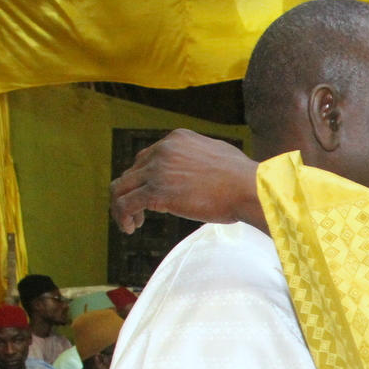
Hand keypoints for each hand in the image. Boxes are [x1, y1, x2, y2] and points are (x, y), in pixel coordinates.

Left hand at [109, 129, 262, 233]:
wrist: (248, 188)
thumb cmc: (242, 178)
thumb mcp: (217, 155)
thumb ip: (200, 158)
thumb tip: (199, 171)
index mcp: (176, 139)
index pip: (146, 157)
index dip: (144, 179)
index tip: (150, 196)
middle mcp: (162, 150)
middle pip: (131, 172)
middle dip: (132, 192)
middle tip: (139, 213)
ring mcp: (157, 170)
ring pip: (121, 187)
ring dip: (121, 206)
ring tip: (129, 223)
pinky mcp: (155, 192)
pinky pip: (125, 204)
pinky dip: (122, 216)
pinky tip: (129, 228)